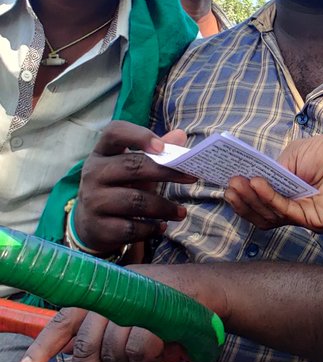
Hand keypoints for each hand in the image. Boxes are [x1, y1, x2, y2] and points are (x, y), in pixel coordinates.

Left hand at [15, 304, 186, 361]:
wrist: (209, 290)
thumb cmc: (169, 313)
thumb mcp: (132, 321)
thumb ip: (106, 341)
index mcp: (97, 298)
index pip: (63, 323)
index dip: (41, 349)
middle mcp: (109, 296)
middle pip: (85, 349)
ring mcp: (131, 300)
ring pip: (115, 355)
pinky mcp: (154, 309)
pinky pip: (139, 353)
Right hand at [75, 120, 192, 255]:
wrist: (90, 224)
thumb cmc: (118, 187)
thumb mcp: (132, 168)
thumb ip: (156, 153)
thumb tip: (180, 136)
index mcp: (102, 152)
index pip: (114, 132)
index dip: (138, 135)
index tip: (162, 147)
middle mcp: (93, 173)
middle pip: (131, 166)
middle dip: (166, 172)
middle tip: (192, 177)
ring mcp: (94, 201)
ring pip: (135, 201)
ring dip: (164, 207)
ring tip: (181, 212)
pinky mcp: (99, 227)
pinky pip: (131, 228)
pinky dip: (151, 228)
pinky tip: (162, 227)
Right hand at [224, 135, 322, 230]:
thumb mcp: (292, 157)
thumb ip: (272, 170)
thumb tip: (251, 179)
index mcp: (290, 196)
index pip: (262, 204)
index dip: (244, 196)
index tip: (228, 182)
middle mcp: (296, 211)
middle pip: (262, 215)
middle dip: (243, 200)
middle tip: (229, 185)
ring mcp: (304, 218)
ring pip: (270, 217)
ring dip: (251, 199)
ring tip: (238, 182)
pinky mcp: (314, 221)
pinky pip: (285, 212)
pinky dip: (269, 197)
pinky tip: (258, 183)